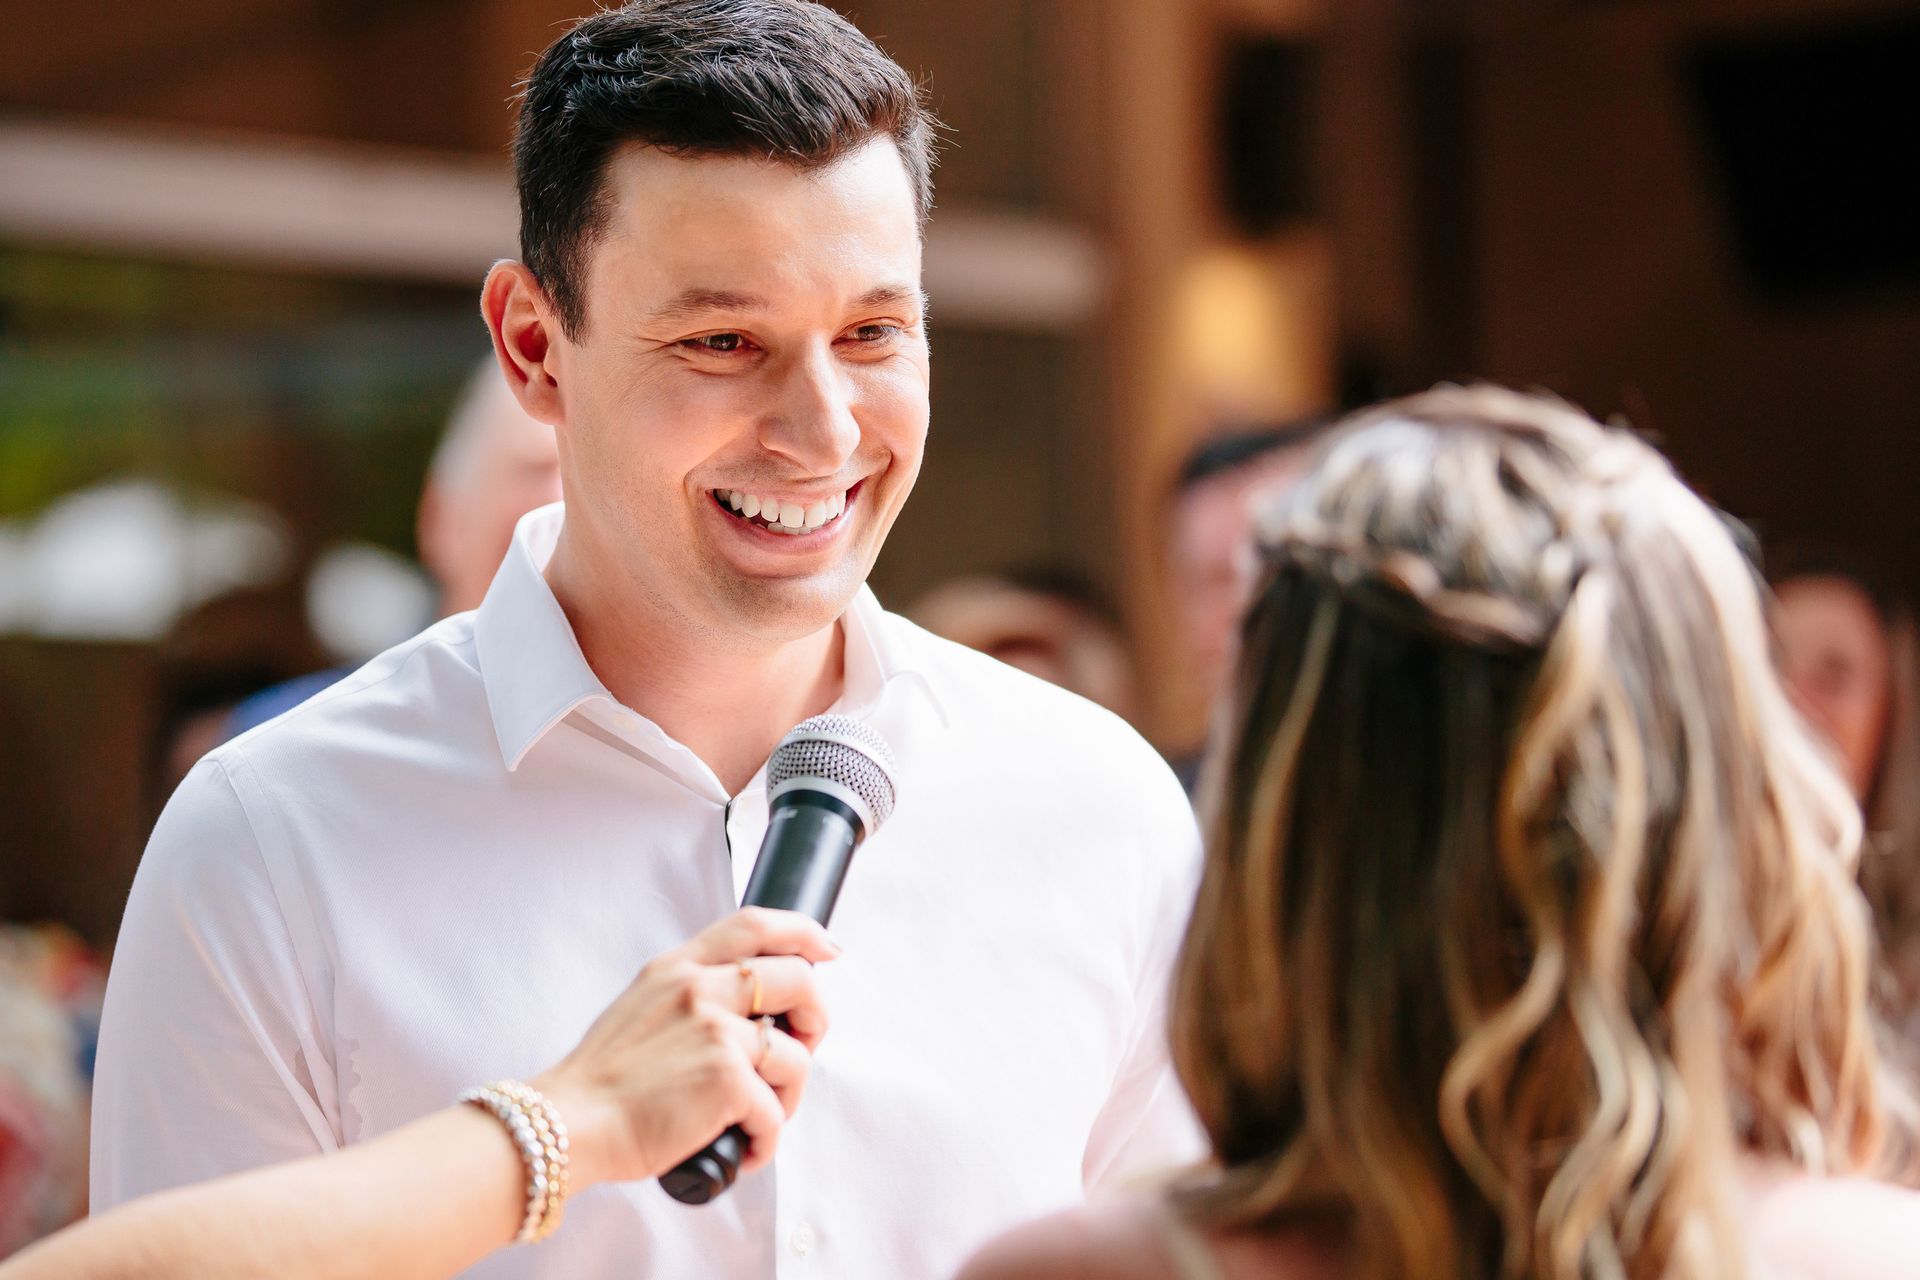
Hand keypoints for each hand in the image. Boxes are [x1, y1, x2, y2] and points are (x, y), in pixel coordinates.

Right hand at [531, 908, 837, 1186]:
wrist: (570, 1123)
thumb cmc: (603, 1081)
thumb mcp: (641, 1007)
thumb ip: (690, 995)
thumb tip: (748, 1010)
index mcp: (678, 968)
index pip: (754, 925)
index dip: (802, 932)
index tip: (827, 947)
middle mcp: (700, 989)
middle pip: (798, 980)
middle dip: (816, 1018)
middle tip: (802, 1049)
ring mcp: (717, 1031)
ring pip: (796, 1056)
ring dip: (787, 1095)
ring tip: (756, 1119)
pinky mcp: (727, 1079)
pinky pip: (776, 1111)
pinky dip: (766, 1139)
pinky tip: (743, 1148)